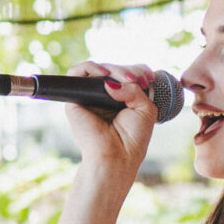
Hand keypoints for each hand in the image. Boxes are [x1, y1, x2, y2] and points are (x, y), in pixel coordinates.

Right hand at [66, 59, 159, 180]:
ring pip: (97, 69)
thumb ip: (133, 88)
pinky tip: (103, 75)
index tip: (148, 79)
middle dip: (128, 71)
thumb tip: (110, 81)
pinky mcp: (75, 100)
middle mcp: (105, 97)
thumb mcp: (145, 109)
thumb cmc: (133, 138)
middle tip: (138, 81)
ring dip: (113, 69)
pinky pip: (76, 73)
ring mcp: (90, 98)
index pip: (127, 74)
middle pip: (114, 70)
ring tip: (126, 79)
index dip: (138, 71)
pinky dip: (89, 67)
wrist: (116, 156)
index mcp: (122, 99)